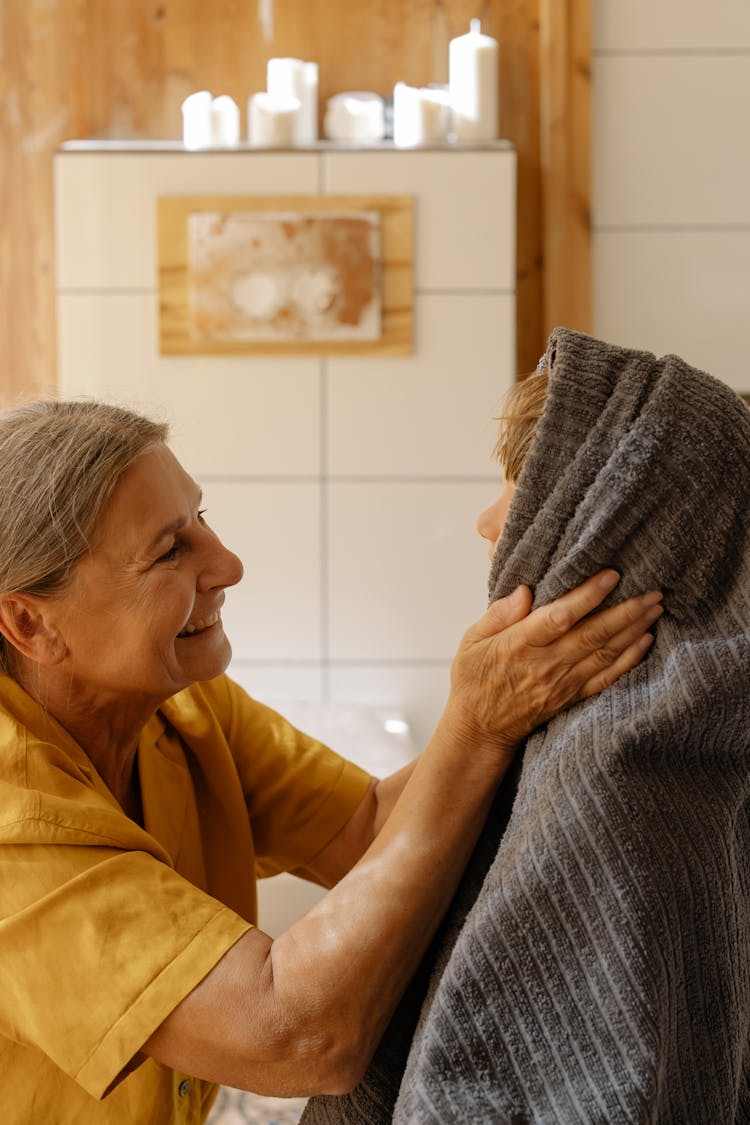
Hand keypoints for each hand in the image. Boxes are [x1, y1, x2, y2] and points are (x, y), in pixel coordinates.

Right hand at [445, 570, 662, 759]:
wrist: (480, 730)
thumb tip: (524, 590)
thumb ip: (498, 614)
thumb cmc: (474, 679)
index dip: (587, 596)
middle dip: (626, 611)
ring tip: (656, 607)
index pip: (559, 617)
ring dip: (634, 630)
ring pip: (605, 654)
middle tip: (652, 589)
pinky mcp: (572, 697)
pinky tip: (646, 640)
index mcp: (519, 645)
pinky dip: (629, 660)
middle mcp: (545, 664)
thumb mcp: (471, 641)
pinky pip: (606, 678)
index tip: (611, 574)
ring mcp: (562, 683)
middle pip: (593, 635)